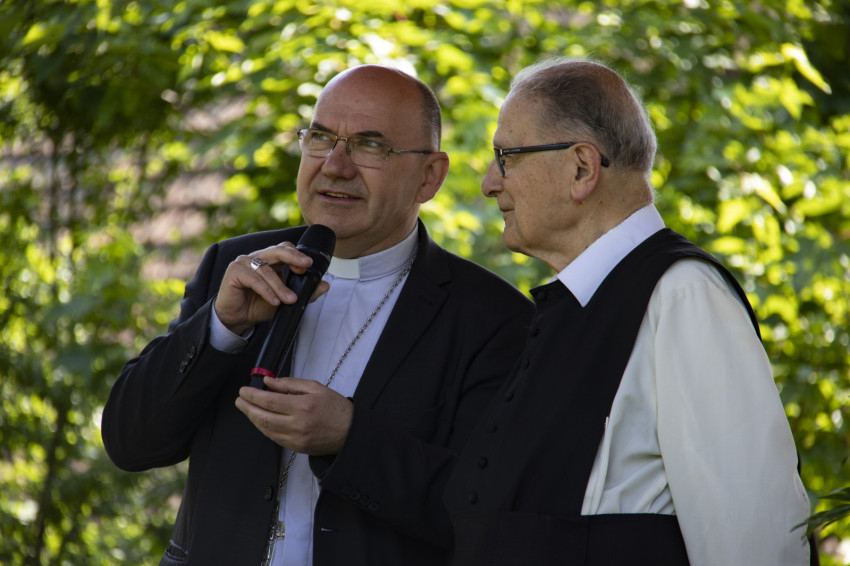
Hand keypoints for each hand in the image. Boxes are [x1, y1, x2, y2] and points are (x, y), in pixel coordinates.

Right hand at [214, 242, 329, 334]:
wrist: (237, 319)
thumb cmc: (259, 306)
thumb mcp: (286, 300)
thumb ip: (305, 292)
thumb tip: (325, 285)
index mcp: (270, 260)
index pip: (285, 248)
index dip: (297, 255)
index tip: (308, 265)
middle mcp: (257, 257)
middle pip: (277, 250)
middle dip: (293, 257)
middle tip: (305, 266)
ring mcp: (244, 262)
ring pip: (267, 269)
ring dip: (280, 286)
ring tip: (290, 300)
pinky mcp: (234, 271)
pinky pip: (254, 279)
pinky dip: (266, 290)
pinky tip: (274, 301)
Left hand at [235, 377, 353, 454]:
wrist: (349, 432)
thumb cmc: (335, 407)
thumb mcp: (315, 387)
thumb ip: (290, 384)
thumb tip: (269, 382)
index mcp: (302, 406)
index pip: (269, 401)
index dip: (253, 396)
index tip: (243, 391)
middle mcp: (297, 424)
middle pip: (263, 417)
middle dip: (247, 408)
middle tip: (239, 400)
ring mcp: (296, 438)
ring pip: (266, 429)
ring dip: (253, 419)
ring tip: (247, 409)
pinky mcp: (296, 448)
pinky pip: (274, 438)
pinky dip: (265, 428)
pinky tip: (261, 420)